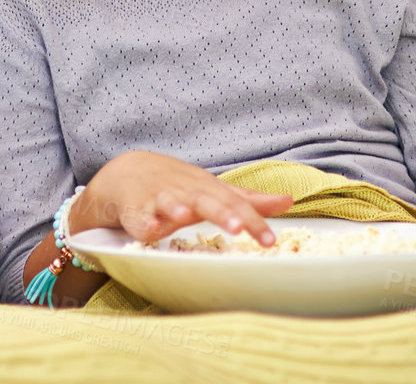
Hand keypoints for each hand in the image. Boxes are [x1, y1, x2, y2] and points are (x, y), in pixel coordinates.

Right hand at [73, 151, 293, 246]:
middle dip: (221, 213)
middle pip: (205, 200)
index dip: (253, 221)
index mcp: (207, 189)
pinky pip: (138, 218)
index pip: (234, 204)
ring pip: (169, 203)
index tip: (270, 240)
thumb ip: (248, 200)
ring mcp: (158, 199)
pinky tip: (149, 229)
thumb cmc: (178, 186)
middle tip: (238, 229)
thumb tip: (289, 201)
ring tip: (185, 216)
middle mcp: (185, 191)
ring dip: (177, 208)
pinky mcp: (134, 210)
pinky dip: (143, 223)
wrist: (127, 173)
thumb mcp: (213, 190)